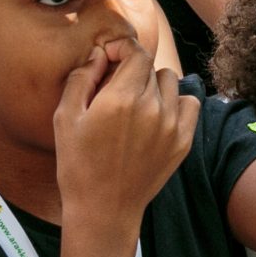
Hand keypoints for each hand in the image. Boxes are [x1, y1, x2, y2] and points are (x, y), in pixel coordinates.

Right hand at [54, 39, 197, 233]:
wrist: (104, 207)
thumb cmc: (77, 163)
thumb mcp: (65, 117)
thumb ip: (81, 78)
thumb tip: (99, 53)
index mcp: (121, 99)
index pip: (136, 52)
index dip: (122, 48)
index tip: (109, 58)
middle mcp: (152, 108)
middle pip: (151, 68)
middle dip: (132, 70)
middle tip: (114, 88)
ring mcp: (172, 126)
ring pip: (171, 83)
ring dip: (154, 85)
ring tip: (135, 102)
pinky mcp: (183, 141)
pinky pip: (190, 104)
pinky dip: (176, 103)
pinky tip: (157, 114)